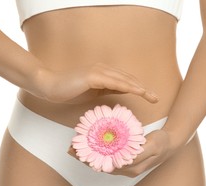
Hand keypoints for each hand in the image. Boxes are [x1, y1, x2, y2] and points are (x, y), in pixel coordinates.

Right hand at [31, 63, 158, 103]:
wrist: (49, 86)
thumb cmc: (68, 90)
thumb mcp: (92, 92)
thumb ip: (105, 90)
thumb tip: (119, 93)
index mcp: (103, 73)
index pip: (124, 80)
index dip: (138, 88)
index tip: (149, 96)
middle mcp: (103, 69)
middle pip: (128, 79)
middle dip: (143, 88)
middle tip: (156, 97)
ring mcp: (98, 71)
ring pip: (124, 80)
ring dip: (139, 88)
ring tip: (150, 96)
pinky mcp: (93, 76)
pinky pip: (114, 82)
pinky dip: (127, 86)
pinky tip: (136, 92)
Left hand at [68, 129, 177, 177]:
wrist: (172, 143)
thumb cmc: (162, 143)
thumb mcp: (152, 146)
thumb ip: (139, 153)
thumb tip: (123, 158)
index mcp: (131, 168)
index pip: (106, 166)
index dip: (90, 160)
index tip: (77, 152)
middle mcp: (126, 169)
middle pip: (101, 165)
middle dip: (85, 158)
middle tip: (70, 148)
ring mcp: (126, 165)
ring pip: (103, 161)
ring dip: (89, 155)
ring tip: (76, 147)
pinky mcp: (126, 159)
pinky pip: (108, 157)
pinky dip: (98, 152)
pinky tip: (91, 145)